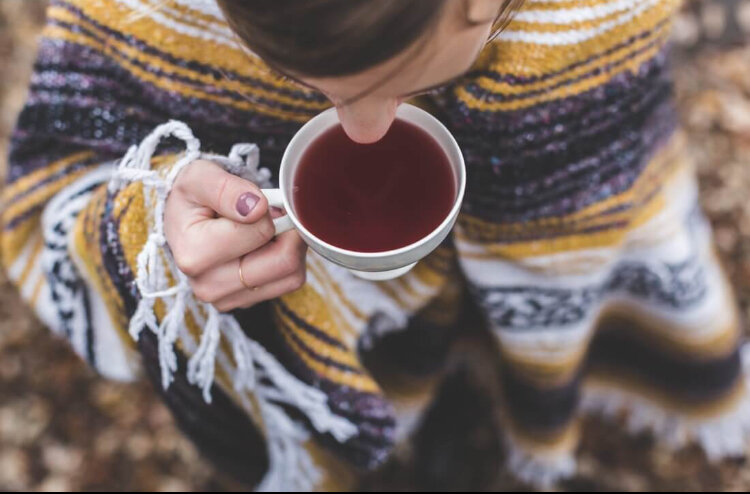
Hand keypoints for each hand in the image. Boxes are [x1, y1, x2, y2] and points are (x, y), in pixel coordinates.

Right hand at [164, 160, 306, 311]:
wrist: (186, 220)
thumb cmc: (193, 197)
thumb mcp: (200, 177)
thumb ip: (226, 188)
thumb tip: (256, 208)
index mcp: (194, 255)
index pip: (261, 230)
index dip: (265, 209)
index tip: (251, 201)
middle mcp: (209, 286)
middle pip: (283, 260)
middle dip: (286, 230)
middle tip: (271, 213)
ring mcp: (228, 299)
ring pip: (292, 274)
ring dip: (290, 245)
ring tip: (265, 229)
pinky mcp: (247, 302)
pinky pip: (290, 282)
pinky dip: (288, 259)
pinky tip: (266, 246)